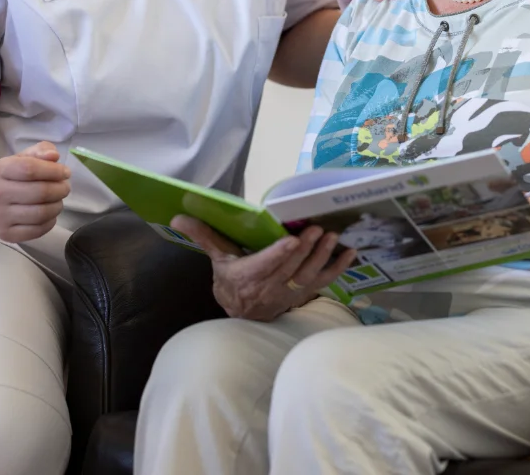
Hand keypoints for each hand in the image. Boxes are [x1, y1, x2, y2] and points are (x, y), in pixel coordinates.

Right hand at [0, 142, 70, 242]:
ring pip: (41, 213)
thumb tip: (53, 156)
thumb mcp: (25, 157)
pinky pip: (38, 230)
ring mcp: (0, 216)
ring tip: (58, 200)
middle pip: (40, 192)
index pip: (30, 169)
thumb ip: (42, 150)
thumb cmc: (15, 176)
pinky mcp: (6, 234)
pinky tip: (49, 214)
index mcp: (0, 170)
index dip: (54, 171)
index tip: (65, 172)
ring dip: (58, 205)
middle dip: (61, 189)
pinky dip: (51, 221)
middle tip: (65, 187)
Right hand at [171, 215, 357, 321]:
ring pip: (307, 275)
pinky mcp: (303, 294)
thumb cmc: (230, 280)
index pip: (264, 266)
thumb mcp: (216, 258)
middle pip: (289, 268)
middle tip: (317, 229)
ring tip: (332, 237)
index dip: (279, 254)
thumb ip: (204, 235)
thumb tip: (179, 217)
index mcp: (246, 277)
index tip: (291, 239)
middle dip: (305, 249)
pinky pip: (323, 282)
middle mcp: (269, 287)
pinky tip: (350, 252)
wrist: (241, 314)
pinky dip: (337, 268)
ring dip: (321, 257)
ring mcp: (289, 293)